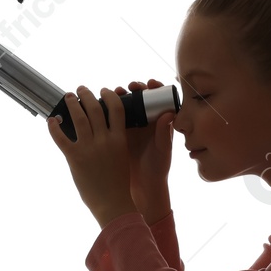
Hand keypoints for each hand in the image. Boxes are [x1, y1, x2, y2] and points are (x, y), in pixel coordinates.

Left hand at [47, 85, 135, 227]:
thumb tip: (103, 132)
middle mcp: (105, 141)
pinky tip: (51, 120)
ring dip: (72, 104)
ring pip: (79, 118)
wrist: (113, 203)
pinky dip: (54, 127)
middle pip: (95, 109)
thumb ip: (114, 142)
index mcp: (119, 139)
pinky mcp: (75, 158)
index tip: (103, 91)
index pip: (116, 109)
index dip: (109, 96)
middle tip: (80, 89)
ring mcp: (89, 148)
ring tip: (68, 97)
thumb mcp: (121, 158)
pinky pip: (61, 138)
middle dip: (87, 95)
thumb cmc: (118, 185)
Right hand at [116, 77, 173, 218]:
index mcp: (158, 122)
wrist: (142, 185)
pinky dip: (108, 109)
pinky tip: (102, 105)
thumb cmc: (157, 168)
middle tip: (130, 87)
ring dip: (119, 96)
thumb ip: (165, 133)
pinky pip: (112, 117)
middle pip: (139, 98)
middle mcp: (145, 121)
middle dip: (134, 89)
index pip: (157, 99)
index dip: (154, 88)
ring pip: (125, 105)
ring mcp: (131, 126)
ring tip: (115, 92)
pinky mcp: (117, 133)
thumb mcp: (162, 151)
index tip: (149, 84)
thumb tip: (169, 114)